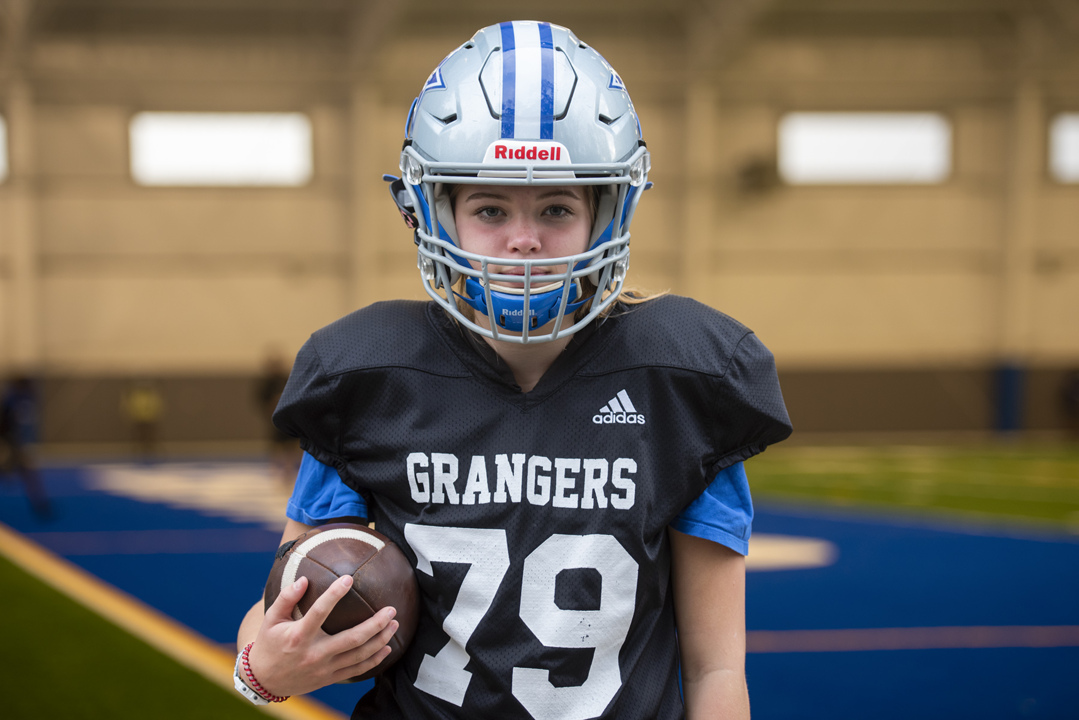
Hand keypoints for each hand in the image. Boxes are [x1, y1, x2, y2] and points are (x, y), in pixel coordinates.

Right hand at [246, 574, 398, 696]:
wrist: (264, 680)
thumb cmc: (269, 644)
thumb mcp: (270, 619)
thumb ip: (286, 597)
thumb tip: (304, 579)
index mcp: (298, 636)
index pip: (319, 612)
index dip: (334, 594)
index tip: (348, 578)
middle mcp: (314, 653)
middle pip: (351, 639)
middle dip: (375, 624)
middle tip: (391, 609)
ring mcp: (324, 668)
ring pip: (358, 655)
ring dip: (380, 640)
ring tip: (394, 624)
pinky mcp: (329, 678)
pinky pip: (357, 670)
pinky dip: (374, 660)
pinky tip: (387, 648)